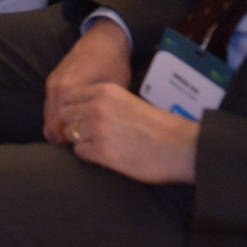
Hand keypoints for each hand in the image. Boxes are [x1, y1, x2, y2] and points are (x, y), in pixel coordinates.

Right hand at [42, 20, 131, 143]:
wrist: (105, 39)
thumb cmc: (113, 64)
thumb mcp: (111, 91)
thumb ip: (99, 112)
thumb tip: (98, 135)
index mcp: (69, 90)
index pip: (58, 128)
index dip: (70, 142)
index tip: (84, 148)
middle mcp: (56, 87)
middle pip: (50, 124)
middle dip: (63, 138)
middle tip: (82, 146)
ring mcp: (52, 82)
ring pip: (49, 116)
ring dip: (59, 127)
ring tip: (78, 136)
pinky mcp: (53, 80)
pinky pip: (51, 105)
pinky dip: (58, 116)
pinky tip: (73, 122)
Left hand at [58, 82, 199, 183]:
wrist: (181, 146)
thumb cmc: (158, 126)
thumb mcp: (127, 101)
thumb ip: (103, 102)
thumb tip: (81, 111)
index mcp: (105, 91)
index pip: (70, 96)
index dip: (72, 109)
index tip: (79, 118)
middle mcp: (98, 107)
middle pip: (65, 115)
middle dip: (71, 124)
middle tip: (83, 134)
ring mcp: (99, 130)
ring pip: (70, 134)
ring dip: (79, 140)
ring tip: (96, 144)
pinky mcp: (103, 152)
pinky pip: (79, 152)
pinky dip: (87, 154)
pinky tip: (102, 154)